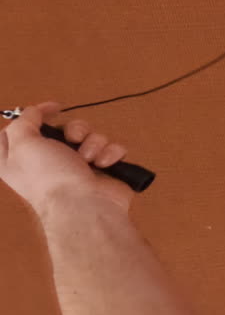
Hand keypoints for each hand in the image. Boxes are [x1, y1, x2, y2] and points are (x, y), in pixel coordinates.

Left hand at [0, 102, 132, 215]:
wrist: (84, 206)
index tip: (53, 108)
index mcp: (22, 158)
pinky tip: (104, 166)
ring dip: (93, 143)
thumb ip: (23, 122)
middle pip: (64, 129)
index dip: (37, 115)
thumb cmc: (50, 178)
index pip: (24, 129)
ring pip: (91, 136)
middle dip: (74, 130)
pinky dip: (109, 154)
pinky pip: (111, 148)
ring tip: (90, 159)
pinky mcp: (103, 170)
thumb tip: (34, 111)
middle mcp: (49, 162)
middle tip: (73, 139)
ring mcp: (78, 166)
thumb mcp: (23, 144)